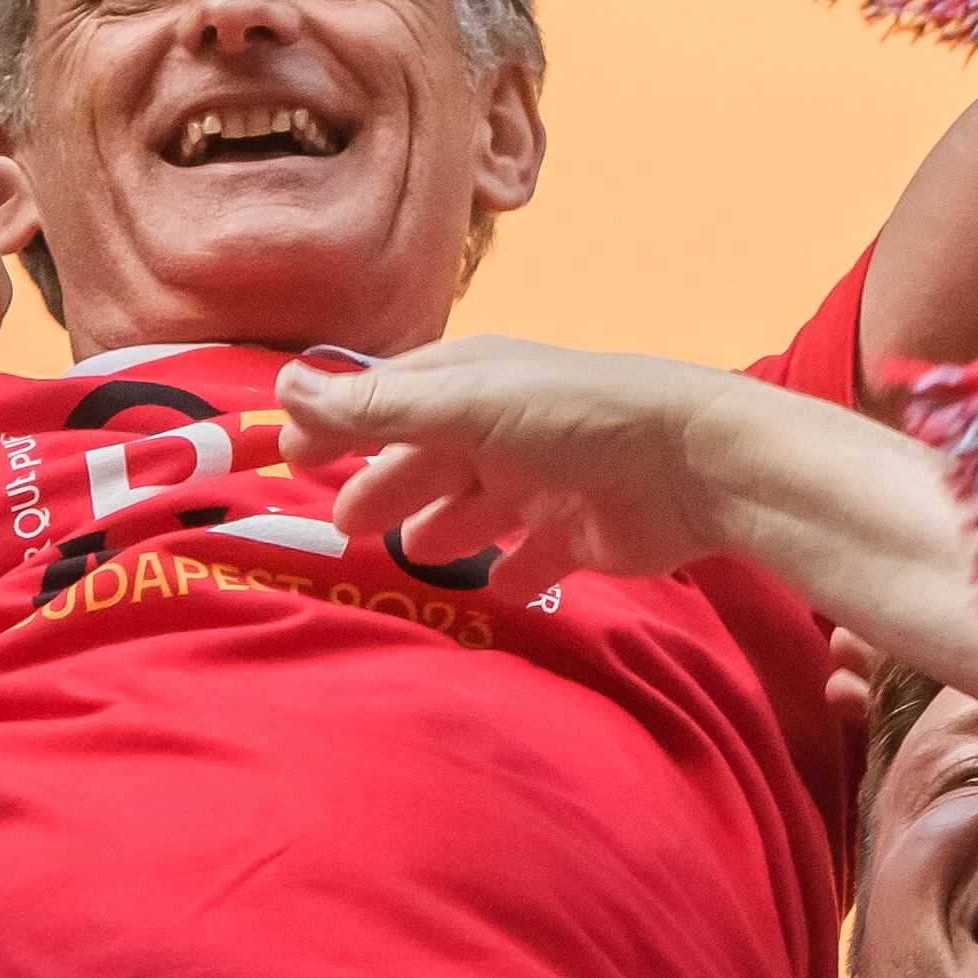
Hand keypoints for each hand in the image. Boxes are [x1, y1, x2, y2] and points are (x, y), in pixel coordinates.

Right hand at [285, 339, 763, 600]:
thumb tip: (284, 385)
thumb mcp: (466, 406)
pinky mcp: (579, 535)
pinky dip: (510, 574)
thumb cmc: (574, 419)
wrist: (694, 464)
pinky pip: (532, 560)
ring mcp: (543, 482)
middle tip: (344, 527)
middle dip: (388, 485)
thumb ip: (377, 408)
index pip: (392, 400)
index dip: (342, 425)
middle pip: (430, 460)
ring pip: (476, 509)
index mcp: (476, 382)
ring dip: (442, 528)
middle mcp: (506, 427)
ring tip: (407, 554)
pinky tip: (487, 594)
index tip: (291, 457)